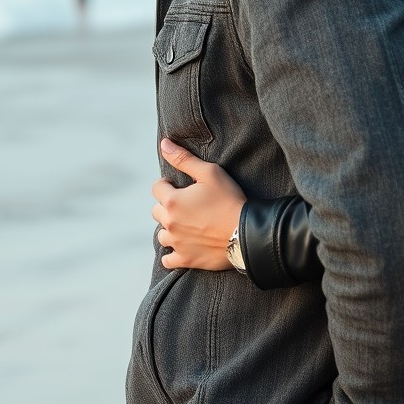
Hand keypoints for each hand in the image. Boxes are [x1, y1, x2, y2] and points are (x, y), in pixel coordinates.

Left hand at [152, 139, 245, 269]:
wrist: (246, 233)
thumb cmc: (230, 200)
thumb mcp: (210, 173)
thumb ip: (184, 159)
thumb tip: (163, 144)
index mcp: (173, 201)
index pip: (157, 189)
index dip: (168, 185)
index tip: (180, 187)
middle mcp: (170, 223)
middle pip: (156, 212)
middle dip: (168, 206)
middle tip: (187, 206)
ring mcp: (176, 243)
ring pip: (161, 234)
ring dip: (170, 229)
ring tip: (186, 225)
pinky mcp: (185, 259)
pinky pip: (168, 259)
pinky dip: (172, 253)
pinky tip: (182, 246)